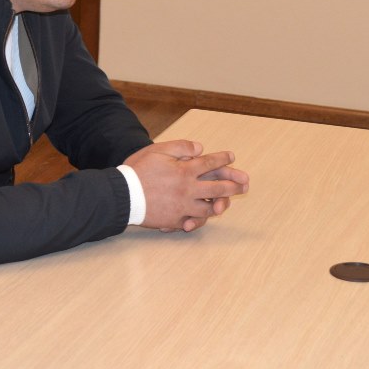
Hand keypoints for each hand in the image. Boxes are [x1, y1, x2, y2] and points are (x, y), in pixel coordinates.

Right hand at [124, 140, 248, 231]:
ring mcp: (183, 207)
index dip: (222, 159)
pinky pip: (192, 221)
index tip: (231, 157)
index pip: (210, 163)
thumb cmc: (138, 170)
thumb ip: (181, 147)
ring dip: (220, 205)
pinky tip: (202, 218)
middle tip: (245, 184)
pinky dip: (198, 220)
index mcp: (185, 171)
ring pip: (209, 208)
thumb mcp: (158, 150)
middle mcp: (188, 190)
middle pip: (218, 188)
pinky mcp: (174, 220)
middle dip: (234, 184)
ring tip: (225, 204)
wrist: (123, 195)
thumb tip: (200, 148)